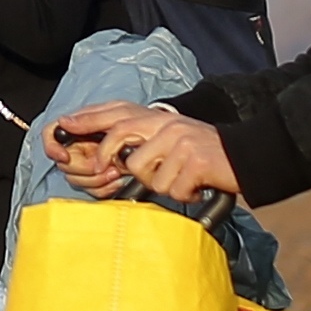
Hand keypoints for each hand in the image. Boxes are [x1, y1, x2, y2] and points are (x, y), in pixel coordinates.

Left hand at [48, 102, 242, 204]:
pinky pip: (172, 189)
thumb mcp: (174, 140)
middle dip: (111, 160)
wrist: (246, 157)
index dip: (89, 119)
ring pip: (147, 174)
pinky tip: (196, 188)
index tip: (65, 125)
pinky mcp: (194, 161)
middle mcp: (167, 125)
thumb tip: (116, 160)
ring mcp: (180, 142)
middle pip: (122, 139)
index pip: (117, 114)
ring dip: (163, 186)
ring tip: (182, 181)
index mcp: (160, 119)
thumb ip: (147, 144)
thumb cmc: (207, 156)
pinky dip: (185, 195)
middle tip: (112, 176)